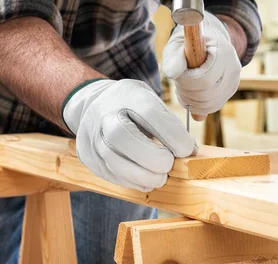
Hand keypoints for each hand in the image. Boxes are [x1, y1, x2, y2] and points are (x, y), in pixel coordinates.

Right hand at [63, 79, 196, 191]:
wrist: (94, 104)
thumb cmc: (132, 105)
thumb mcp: (151, 100)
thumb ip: (170, 123)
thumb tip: (190, 151)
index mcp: (128, 96)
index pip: (150, 114)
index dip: (172, 135)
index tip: (187, 150)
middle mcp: (105, 114)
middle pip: (123, 137)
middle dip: (153, 157)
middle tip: (169, 165)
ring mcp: (92, 136)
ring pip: (114, 161)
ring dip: (143, 176)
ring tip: (160, 178)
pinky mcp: (88, 156)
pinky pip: (110, 174)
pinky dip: (132, 181)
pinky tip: (146, 181)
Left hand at [162, 12, 240, 116]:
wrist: (205, 45)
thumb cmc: (188, 45)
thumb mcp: (177, 46)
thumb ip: (174, 58)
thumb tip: (172, 74)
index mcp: (223, 52)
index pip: (205, 79)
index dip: (187, 82)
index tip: (177, 75)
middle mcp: (233, 68)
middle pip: (208, 94)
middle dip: (187, 93)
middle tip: (178, 83)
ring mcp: (234, 81)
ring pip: (210, 104)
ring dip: (191, 101)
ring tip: (183, 88)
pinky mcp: (230, 91)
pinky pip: (214, 106)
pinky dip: (198, 106)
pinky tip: (190, 95)